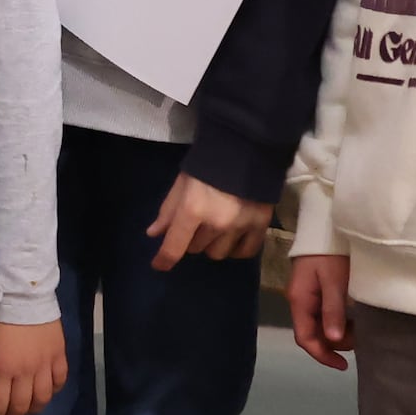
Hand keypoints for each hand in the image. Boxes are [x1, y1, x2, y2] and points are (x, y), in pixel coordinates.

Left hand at [0, 317, 68, 414]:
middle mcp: (24, 371)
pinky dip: (53, 391)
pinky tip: (44, 393)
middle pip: (21, 407)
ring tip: (24, 411)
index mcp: (0, 369)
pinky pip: (59, 381)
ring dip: (32, 409)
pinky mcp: (59, 355)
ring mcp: (44, 364)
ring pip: (42, 399)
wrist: (21, 292)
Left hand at [145, 172, 272, 271]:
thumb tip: (154, 234)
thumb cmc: (207, 165)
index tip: (159, 265)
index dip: (164, 260)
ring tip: (216, 227)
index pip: (174, 247)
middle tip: (196, 223)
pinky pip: (245, 252)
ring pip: (218, 253)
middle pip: (196, 248)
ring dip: (212, 244)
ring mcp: (240, 226)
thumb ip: (168, 211)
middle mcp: (216, 223)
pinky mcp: (261, 226)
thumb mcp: (181, 184)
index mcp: (192, 210)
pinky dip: (236, 249)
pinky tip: (233, 238)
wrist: (247, 149)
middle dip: (191, 239)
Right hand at [287, 252, 352, 367]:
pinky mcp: (317, 289)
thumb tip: (334, 340)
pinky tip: (354, 318)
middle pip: (313, 334)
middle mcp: (300, 302)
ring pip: (320, 325)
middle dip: (335, 343)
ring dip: (339, 332)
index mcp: (300, 301)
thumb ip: (333, 311)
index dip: (323, 355)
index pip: (305, 338)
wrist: (324, 226)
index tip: (343, 364)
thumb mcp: (334, 282)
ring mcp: (308, 295)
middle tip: (360, 340)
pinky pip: (325, 313)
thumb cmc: (330, 253)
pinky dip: (339, 320)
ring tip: (361, 329)